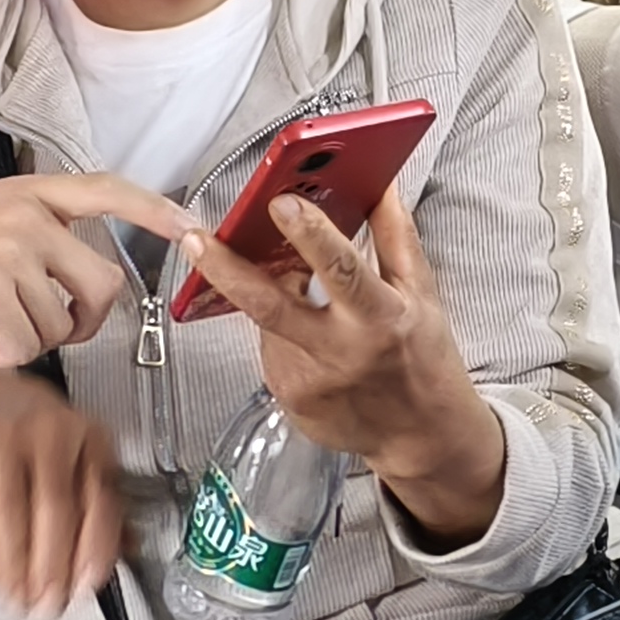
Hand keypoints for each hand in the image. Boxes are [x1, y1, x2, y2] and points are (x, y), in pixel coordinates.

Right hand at [0, 172, 196, 365]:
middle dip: (81, 324)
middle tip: (43, 331)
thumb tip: (73, 279)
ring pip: (60, 326)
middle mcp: (28, 217)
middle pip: (103, 286)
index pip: (107, 189)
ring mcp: (11, 252)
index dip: (155, 209)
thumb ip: (32, 233)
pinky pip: (24, 346)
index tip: (192, 225)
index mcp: (28, 194)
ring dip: (23, 341)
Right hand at [0, 365, 124, 614]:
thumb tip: (129, 549)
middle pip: (55, 511)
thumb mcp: (76, 456)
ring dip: (13, 567)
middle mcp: (50, 429)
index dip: (94, 551)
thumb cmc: (31, 435)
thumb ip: (101, 500)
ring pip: (11, 514)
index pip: (100, 501)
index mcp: (89, 436)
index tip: (85, 587)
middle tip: (46, 605)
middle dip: (50, 569)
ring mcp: (3, 434)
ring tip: (16, 597)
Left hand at [175, 184, 506, 546]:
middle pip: (270, 306)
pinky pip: (270, 350)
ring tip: (307, 298)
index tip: (281, 202)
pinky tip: (311, 340)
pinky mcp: (288, 400)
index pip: (341, 270)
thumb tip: (380, 182)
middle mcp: (342, 354)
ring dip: (275, 299)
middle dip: (226, 268)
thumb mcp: (422, 293)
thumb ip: (396, 235)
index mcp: (381, 319)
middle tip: (195, 238)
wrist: (421, 437)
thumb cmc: (424, 360)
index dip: (310, 235)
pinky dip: (282, 333)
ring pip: (267, 323)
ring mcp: (308, 383)